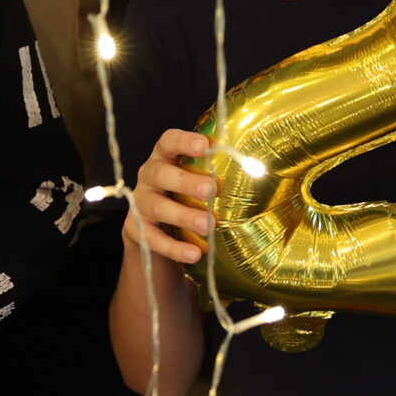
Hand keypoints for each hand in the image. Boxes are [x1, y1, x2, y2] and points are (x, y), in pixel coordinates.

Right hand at [124, 128, 216, 266]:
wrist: (156, 228)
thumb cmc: (185, 193)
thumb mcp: (196, 178)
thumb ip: (215, 172)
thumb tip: (258, 172)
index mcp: (165, 156)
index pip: (169, 141)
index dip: (184, 141)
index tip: (205, 145)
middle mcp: (149, 175)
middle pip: (160, 173)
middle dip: (186, 181)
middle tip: (211, 189)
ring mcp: (140, 201)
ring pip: (156, 206)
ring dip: (183, 216)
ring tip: (209, 226)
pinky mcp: (136, 229)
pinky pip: (152, 238)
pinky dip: (174, 248)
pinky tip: (195, 254)